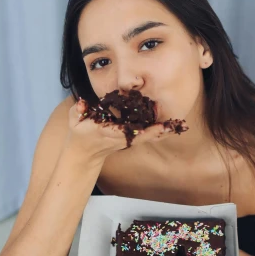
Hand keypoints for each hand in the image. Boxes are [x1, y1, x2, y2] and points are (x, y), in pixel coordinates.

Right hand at [66, 98, 181, 160]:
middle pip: (140, 135)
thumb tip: (82, 103)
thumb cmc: (80, 133)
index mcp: (106, 132)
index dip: (132, 130)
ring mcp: (127, 140)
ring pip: (148, 136)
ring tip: (179, 126)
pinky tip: (175, 126)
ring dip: (163, 132)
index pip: (120, 131)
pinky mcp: (132, 139)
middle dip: (155, 131)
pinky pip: (149, 135)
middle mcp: (120, 137)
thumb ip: (78, 111)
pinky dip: (161, 131)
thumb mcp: (74, 121)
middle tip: (170, 126)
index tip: (142, 129)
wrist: (85, 152)